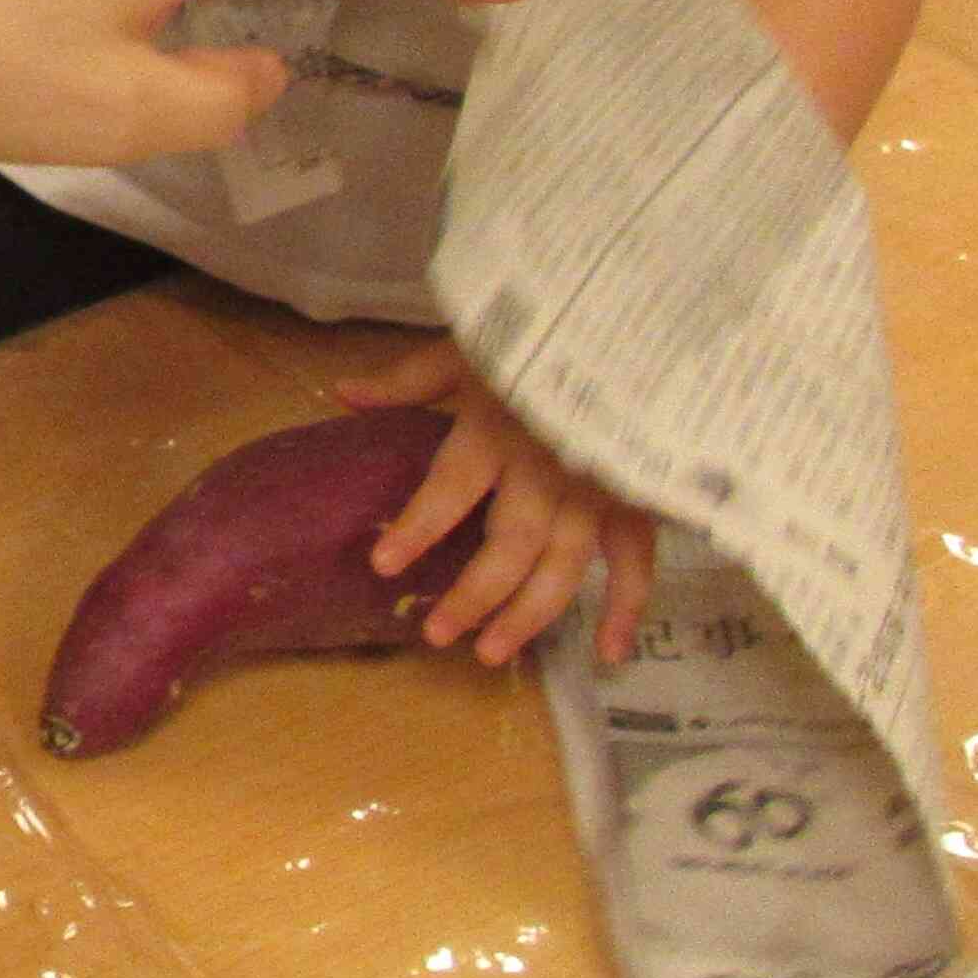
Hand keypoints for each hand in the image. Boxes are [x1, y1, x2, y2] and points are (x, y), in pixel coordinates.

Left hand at [342, 339, 656, 667]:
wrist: (632, 323)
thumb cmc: (540, 333)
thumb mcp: (470, 346)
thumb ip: (410, 379)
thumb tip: (341, 393)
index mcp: (495, 429)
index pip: (450, 489)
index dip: (418, 528)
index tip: (383, 566)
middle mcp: (544, 469)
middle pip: (508, 545)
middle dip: (473, 595)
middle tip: (437, 635)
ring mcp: (595, 490)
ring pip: (563, 567)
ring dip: (528, 616)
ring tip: (490, 655)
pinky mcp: (636, 499)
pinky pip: (636, 562)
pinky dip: (626, 608)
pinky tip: (608, 652)